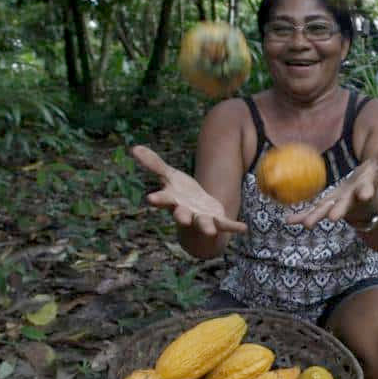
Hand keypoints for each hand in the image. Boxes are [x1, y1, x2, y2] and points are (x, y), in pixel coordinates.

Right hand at [132, 145, 246, 235]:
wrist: (198, 215)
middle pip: (181, 215)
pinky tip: (243, 228)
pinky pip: (226, 225)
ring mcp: (201, 219)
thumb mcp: (170, 177)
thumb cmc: (182, 195)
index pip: (163, 200)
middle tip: (181, 218)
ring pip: (202, 224)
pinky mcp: (217, 221)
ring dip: (205, 226)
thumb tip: (134, 148)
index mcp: (173, 201)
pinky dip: (234, 227)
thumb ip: (154, 164)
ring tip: (209, 230)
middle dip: (181, 216)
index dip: (158, 199)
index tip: (150, 199)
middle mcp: (186, 212)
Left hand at [286, 127, 377, 229]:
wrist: (362, 205)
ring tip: (306, 224)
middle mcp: (349, 202)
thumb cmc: (369, 182)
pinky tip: (289, 220)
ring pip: (324, 212)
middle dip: (339, 211)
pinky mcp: (324, 209)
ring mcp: (335, 207)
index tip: (365, 194)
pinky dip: (300, 217)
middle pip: (344, 207)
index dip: (366, 192)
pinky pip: (311, 212)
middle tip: (333, 217)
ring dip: (315, 217)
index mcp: (363, 191)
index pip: (367, 191)